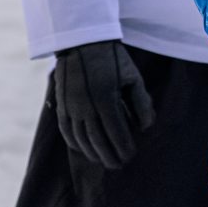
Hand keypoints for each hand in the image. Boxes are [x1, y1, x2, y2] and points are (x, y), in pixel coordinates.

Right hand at [54, 40, 154, 168]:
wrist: (84, 41)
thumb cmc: (114, 59)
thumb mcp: (133, 76)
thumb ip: (141, 102)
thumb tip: (145, 128)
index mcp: (106, 99)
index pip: (116, 133)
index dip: (124, 148)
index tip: (131, 156)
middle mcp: (86, 106)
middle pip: (97, 141)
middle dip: (109, 156)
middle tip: (118, 165)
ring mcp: (71, 106)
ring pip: (81, 139)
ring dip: (93, 153)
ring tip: (103, 160)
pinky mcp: (61, 104)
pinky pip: (66, 131)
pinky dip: (75, 144)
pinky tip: (83, 149)